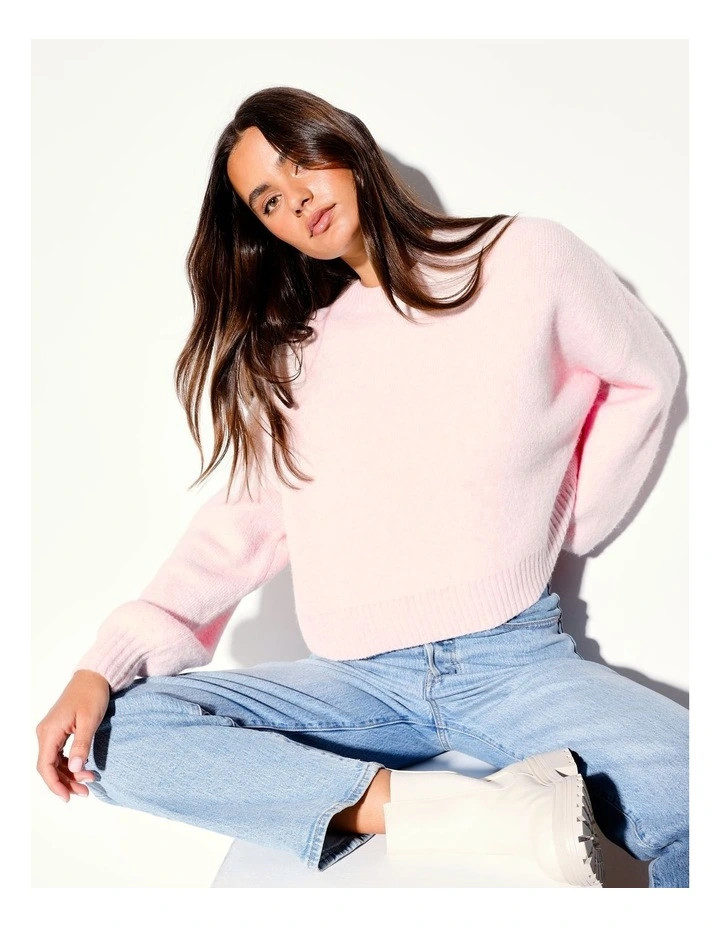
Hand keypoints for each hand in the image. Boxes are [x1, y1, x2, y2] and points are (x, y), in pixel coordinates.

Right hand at [35, 670, 109, 801]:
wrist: (94, 676)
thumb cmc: (92, 695)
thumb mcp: (90, 720)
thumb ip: (81, 745)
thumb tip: (74, 769)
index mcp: (50, 731)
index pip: (45, 766)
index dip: (54, 784)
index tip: (67, 797)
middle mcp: (46, 733)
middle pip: (49, 767)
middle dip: (65, 782)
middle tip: (85, 792)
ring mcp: (51, 732)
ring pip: (55, 762)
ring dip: (69, 774)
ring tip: (88, 783)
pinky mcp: (59, 730)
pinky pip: (60, 753)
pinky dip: (70, 764)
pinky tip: (83, 769)